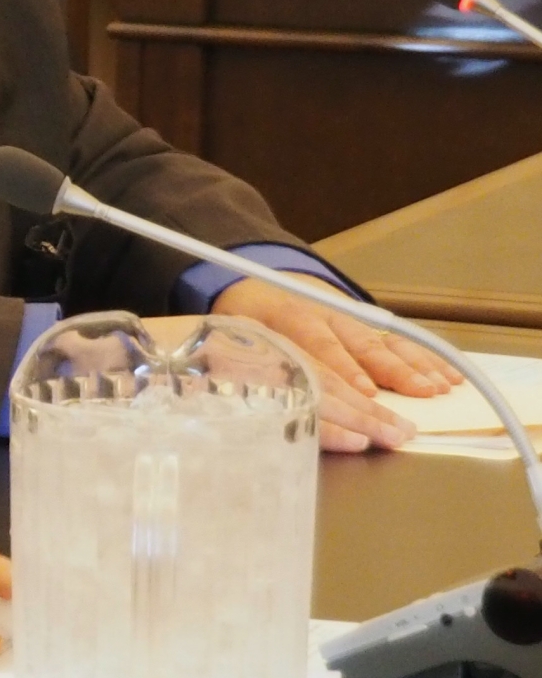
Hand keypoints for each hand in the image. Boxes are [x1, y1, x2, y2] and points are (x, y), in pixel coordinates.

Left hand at [206, 275, 461, 451]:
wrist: (254, 280)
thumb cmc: (243, 320)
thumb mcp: (232, 337)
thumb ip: (243, 365)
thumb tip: (247, 397)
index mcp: (289, 319)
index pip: (318, 346)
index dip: (343, 368)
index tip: (364, 391)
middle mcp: (325, 316)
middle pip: (361, 346)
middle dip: (392, 373)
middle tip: (417, 396)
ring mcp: (347, 318)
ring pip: (385, 341)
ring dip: (413, 367)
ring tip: (437, 389)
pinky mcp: (363, 322)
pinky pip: (397, 340)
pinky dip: (423, 358)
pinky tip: (445, 375)